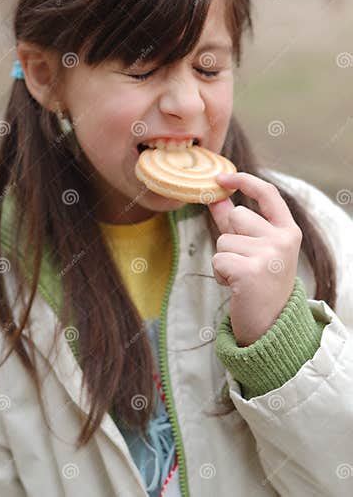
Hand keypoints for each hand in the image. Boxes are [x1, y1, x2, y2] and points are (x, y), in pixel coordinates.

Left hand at [208, 172, 302, 346]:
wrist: (269, 324)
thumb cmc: (260, 282)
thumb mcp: (254, 248)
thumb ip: (235, 223)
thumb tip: (215, 198)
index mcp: (288, 231)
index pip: (268, 193)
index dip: (243, 181)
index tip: (221, 178)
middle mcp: (283, 240)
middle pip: (237, 215)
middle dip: (230, 236)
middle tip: (243, 261)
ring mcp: (269, 255)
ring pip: (223, 239)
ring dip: (224, 258)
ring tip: (240, 276)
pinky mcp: (250, 271)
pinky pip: (218, 259)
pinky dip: (219, 273)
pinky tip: (235, 286)